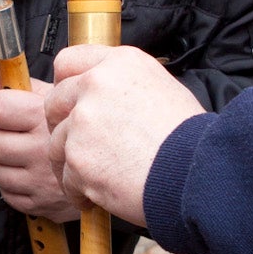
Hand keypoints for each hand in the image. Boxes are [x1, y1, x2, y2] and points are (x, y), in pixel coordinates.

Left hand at [0, 58, 81, 223]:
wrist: (121, 165)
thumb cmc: (82, 126)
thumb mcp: (55, 95)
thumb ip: (18, 80)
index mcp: (43, 118)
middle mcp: (40, 150)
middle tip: (8, 131)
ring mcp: (40, 181)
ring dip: (3, 161)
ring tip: (21, 152)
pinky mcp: (41, 204)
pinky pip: (7, 194)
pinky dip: (13, 185)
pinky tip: (29, 173)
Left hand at [42, 45, 203, 224]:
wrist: (198, 173)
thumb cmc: (189, 138)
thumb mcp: (161, 88)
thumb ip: (123, 85)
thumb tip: (101, 94)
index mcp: (119, 63)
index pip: (68, 62)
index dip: (65, 85)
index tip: (69, 103)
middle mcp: (96, 85)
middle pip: (54, 102)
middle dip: (63, 126)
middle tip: (82, 146)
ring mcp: (84, 121)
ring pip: (56, 143)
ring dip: (73, 162)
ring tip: (100, 176)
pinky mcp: (79, 157)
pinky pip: (66, 177)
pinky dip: (80, 190)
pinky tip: (102, 192)